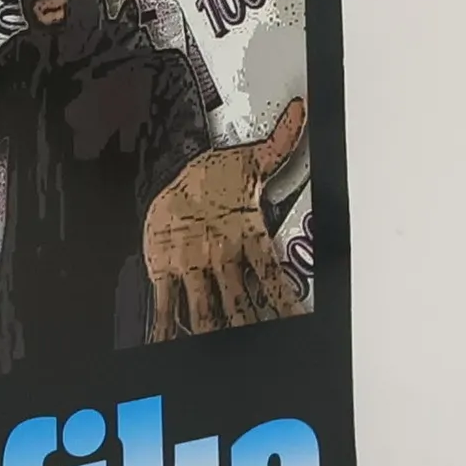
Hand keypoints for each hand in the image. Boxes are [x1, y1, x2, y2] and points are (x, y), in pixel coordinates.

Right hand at [143, 96, 306, 338]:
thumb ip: (283, 141)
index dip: (285, 302)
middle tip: (260, 346)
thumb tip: (302, 112)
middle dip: (248, 328)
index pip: (271, 275)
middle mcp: (220, 253)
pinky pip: (166, 302)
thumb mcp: (251, 158)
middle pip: (238, 302)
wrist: (163, 166)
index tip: (296, 322)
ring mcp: (191, 263)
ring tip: (219, 353)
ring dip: (213, 332)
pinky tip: (166, 344)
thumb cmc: (210, 173)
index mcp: (246, 234)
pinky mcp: (165, 268)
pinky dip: (165, 327)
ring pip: (205, 309)